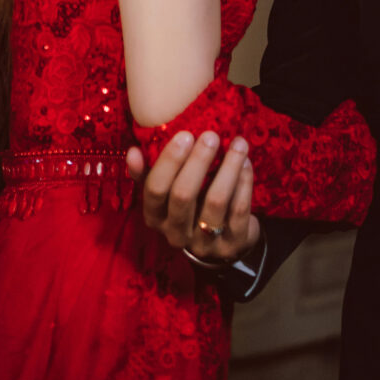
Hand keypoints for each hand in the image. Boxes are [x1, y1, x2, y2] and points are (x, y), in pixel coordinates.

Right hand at [125, 130, 260, 263]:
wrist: (222, 243)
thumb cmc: (191, 205)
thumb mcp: (166, 193)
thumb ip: (149, 173)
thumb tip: (133, 151)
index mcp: (156, 217)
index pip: (155, 191)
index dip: (168, 162)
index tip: (184, 134)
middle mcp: (176, 233)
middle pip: (183, 196)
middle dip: (198, 162)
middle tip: (211, 135)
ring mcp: (204, 243)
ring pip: (215, 202)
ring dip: (228, 168)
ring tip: (238, 143)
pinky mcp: (231, 245)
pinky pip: (238, 212)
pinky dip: (243, 184)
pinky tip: (246, 163)